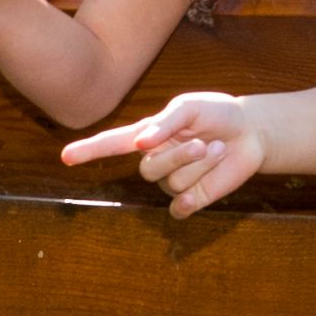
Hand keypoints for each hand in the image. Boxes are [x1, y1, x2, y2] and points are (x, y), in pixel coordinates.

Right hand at [61, 89, 270, 214]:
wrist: (250, 132)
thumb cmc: (217, 114)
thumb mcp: (190, 107)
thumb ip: (165, 122)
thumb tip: (140, 144)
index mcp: (149, 135)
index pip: (112, 144)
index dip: (89, 150)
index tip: (65, 157)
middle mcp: (156, 160)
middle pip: (149, 169)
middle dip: (180, 156)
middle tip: (205, 142)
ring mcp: (172, 181)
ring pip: (172, 184)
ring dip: (200, 166)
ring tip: (218, 149)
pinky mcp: (192, 199)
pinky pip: (179, 208)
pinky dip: (190, 200)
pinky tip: (204, 186)